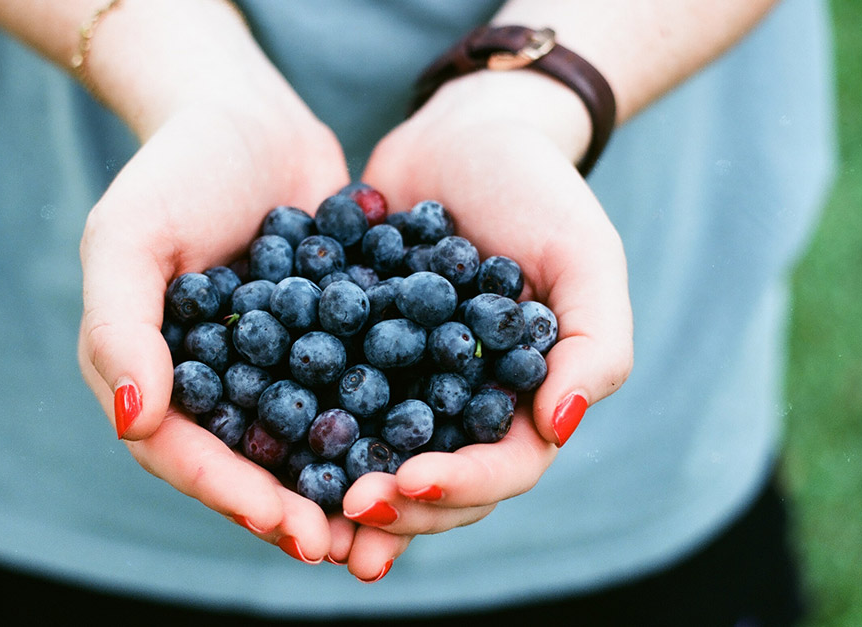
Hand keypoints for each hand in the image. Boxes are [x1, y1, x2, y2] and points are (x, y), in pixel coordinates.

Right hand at [76, 91, 351, 563]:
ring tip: (389, 520)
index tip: (288, 526)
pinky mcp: (328, 344)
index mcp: (153, 376)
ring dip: (342, 485)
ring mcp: (273, 368)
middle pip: (248, 464)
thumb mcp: (128, 236)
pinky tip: (427, 447)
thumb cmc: (174, 170)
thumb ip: (119, 327)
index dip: (233, 495)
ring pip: (305, 442)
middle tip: (344, 548)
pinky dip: (382, 424)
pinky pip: (351, 392)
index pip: (184, 453)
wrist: (247, 116)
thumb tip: (135, 423)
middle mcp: (212, 385)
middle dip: (294, 509)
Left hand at [330, 70, 633, 578]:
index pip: (503, 468)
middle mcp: (464, 406)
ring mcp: (406, 386)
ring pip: (379, 459)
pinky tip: (266, 451)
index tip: (411, 482)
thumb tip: (561, 427)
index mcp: (525, 399)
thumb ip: (595, 343)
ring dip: (346, 494)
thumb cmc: (536, 190)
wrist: (462, 134)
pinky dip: (303, 433)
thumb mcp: (584, 255)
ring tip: (309, 515)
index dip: (461, 486)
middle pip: (437, 484)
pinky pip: (327, 403)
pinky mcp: (353, 357)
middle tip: (349, 509)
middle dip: (396, 507)